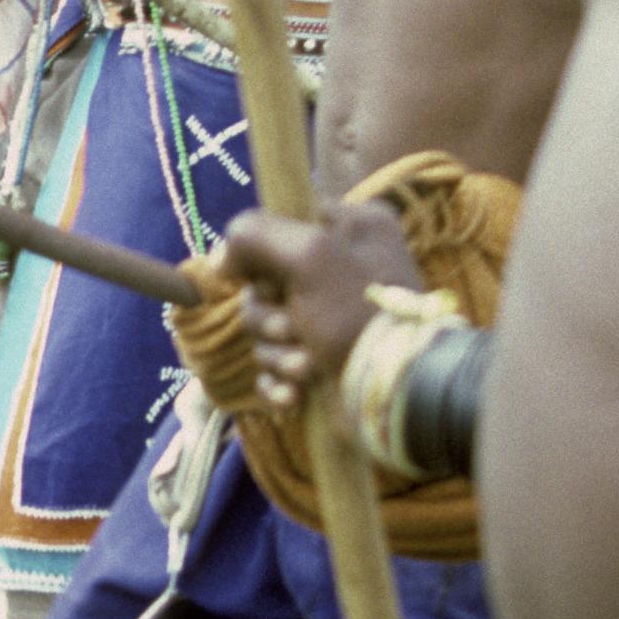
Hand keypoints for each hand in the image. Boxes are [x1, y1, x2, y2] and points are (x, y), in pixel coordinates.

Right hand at [221, 202, 421, 412]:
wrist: (397, 394)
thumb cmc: (358, 315)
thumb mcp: (309, 254)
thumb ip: (255, 236)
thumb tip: (221, 260)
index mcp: (350, 231)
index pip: (281, 225)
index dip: (263, 255)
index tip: (266, 278)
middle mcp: (341, 270)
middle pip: (263, 285)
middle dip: (269, 316)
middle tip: (291, 328)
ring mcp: (329, 322)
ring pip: (266, 330)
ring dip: (278, 353)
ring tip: (307, 366)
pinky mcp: (320, 367)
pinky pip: (274, 369)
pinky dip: (279, 382)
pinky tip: (296, 393)